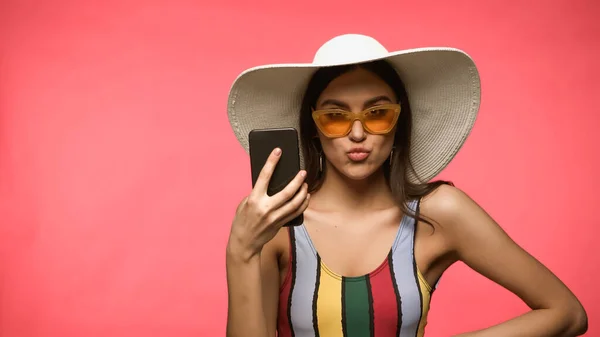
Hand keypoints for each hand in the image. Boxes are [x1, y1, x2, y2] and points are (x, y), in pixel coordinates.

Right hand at [228, 147, 309, 261]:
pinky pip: (296, 212)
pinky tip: (306, 197)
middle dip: (297, 180)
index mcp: (254, 199)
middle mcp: (266, 208)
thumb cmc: (242, 220)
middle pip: (287, 191)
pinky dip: (303, 203)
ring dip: (303, 192)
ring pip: (295, 202)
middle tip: (303, 172)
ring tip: (306, 184)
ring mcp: (275, 217)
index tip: (278, 151)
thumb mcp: (244, 203)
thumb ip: (257, 193)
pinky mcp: (280, 223)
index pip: (264, 176)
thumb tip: (271, 183)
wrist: (244, 242)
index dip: (272, 162)